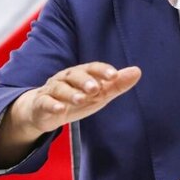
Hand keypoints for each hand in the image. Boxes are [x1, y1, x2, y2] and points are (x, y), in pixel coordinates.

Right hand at [0, 62, 140, 166]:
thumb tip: (137, 71)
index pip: (92, 68)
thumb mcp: (99, 94)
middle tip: (96, 88)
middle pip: (75, 75)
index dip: (102, 71)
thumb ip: (117, 84)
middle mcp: (66, 78)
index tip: (114, 75)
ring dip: (71, 93)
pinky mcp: (41, 103)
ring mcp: (52, 89)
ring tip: (81, 99)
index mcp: (82, 73)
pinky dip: (52, 104)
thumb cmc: (76, 99)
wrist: (44, 112)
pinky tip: (59, 109)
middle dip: (85, 80)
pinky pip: (45, 102)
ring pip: (60, 88)